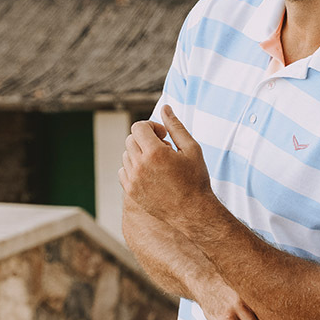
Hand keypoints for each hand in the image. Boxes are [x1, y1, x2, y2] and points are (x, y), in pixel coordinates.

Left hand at [120, 105, 210, 223]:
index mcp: (155, 152)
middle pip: (130, 140)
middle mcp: (140, 165)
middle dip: (145, 140)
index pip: (138, 127)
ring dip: (140, 154)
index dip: (151, 127)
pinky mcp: (131, 192)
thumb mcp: (191, 149)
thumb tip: (165, 107)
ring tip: (159, 165)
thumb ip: (176, 126)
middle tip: (163, 150)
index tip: (163, 136)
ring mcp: (133, 180)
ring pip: (126, 155)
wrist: (193, 212)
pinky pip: (123, 171)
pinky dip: (133, 169)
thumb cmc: (196, 179)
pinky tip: (150, 174)